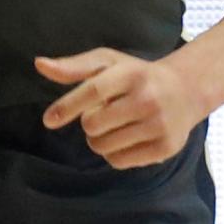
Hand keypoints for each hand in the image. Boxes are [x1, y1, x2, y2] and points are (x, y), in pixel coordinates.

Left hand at [35, 47, 203, 169]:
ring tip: (113, 125)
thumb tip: (39, 64)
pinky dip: (113, 153)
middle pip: (94, 124)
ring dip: (99, 140)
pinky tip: (125, 138)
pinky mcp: (165, 148)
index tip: (49, 120)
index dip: (68, 106)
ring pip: (105, 146)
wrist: (184, 89)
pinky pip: (120, 162)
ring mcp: (158, 124)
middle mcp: (146, 98)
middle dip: (89, 122)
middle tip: (101, 113)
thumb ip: (72, 67)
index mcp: (129, 73)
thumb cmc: (136, 74)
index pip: (93, 91)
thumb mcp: (107, 62)